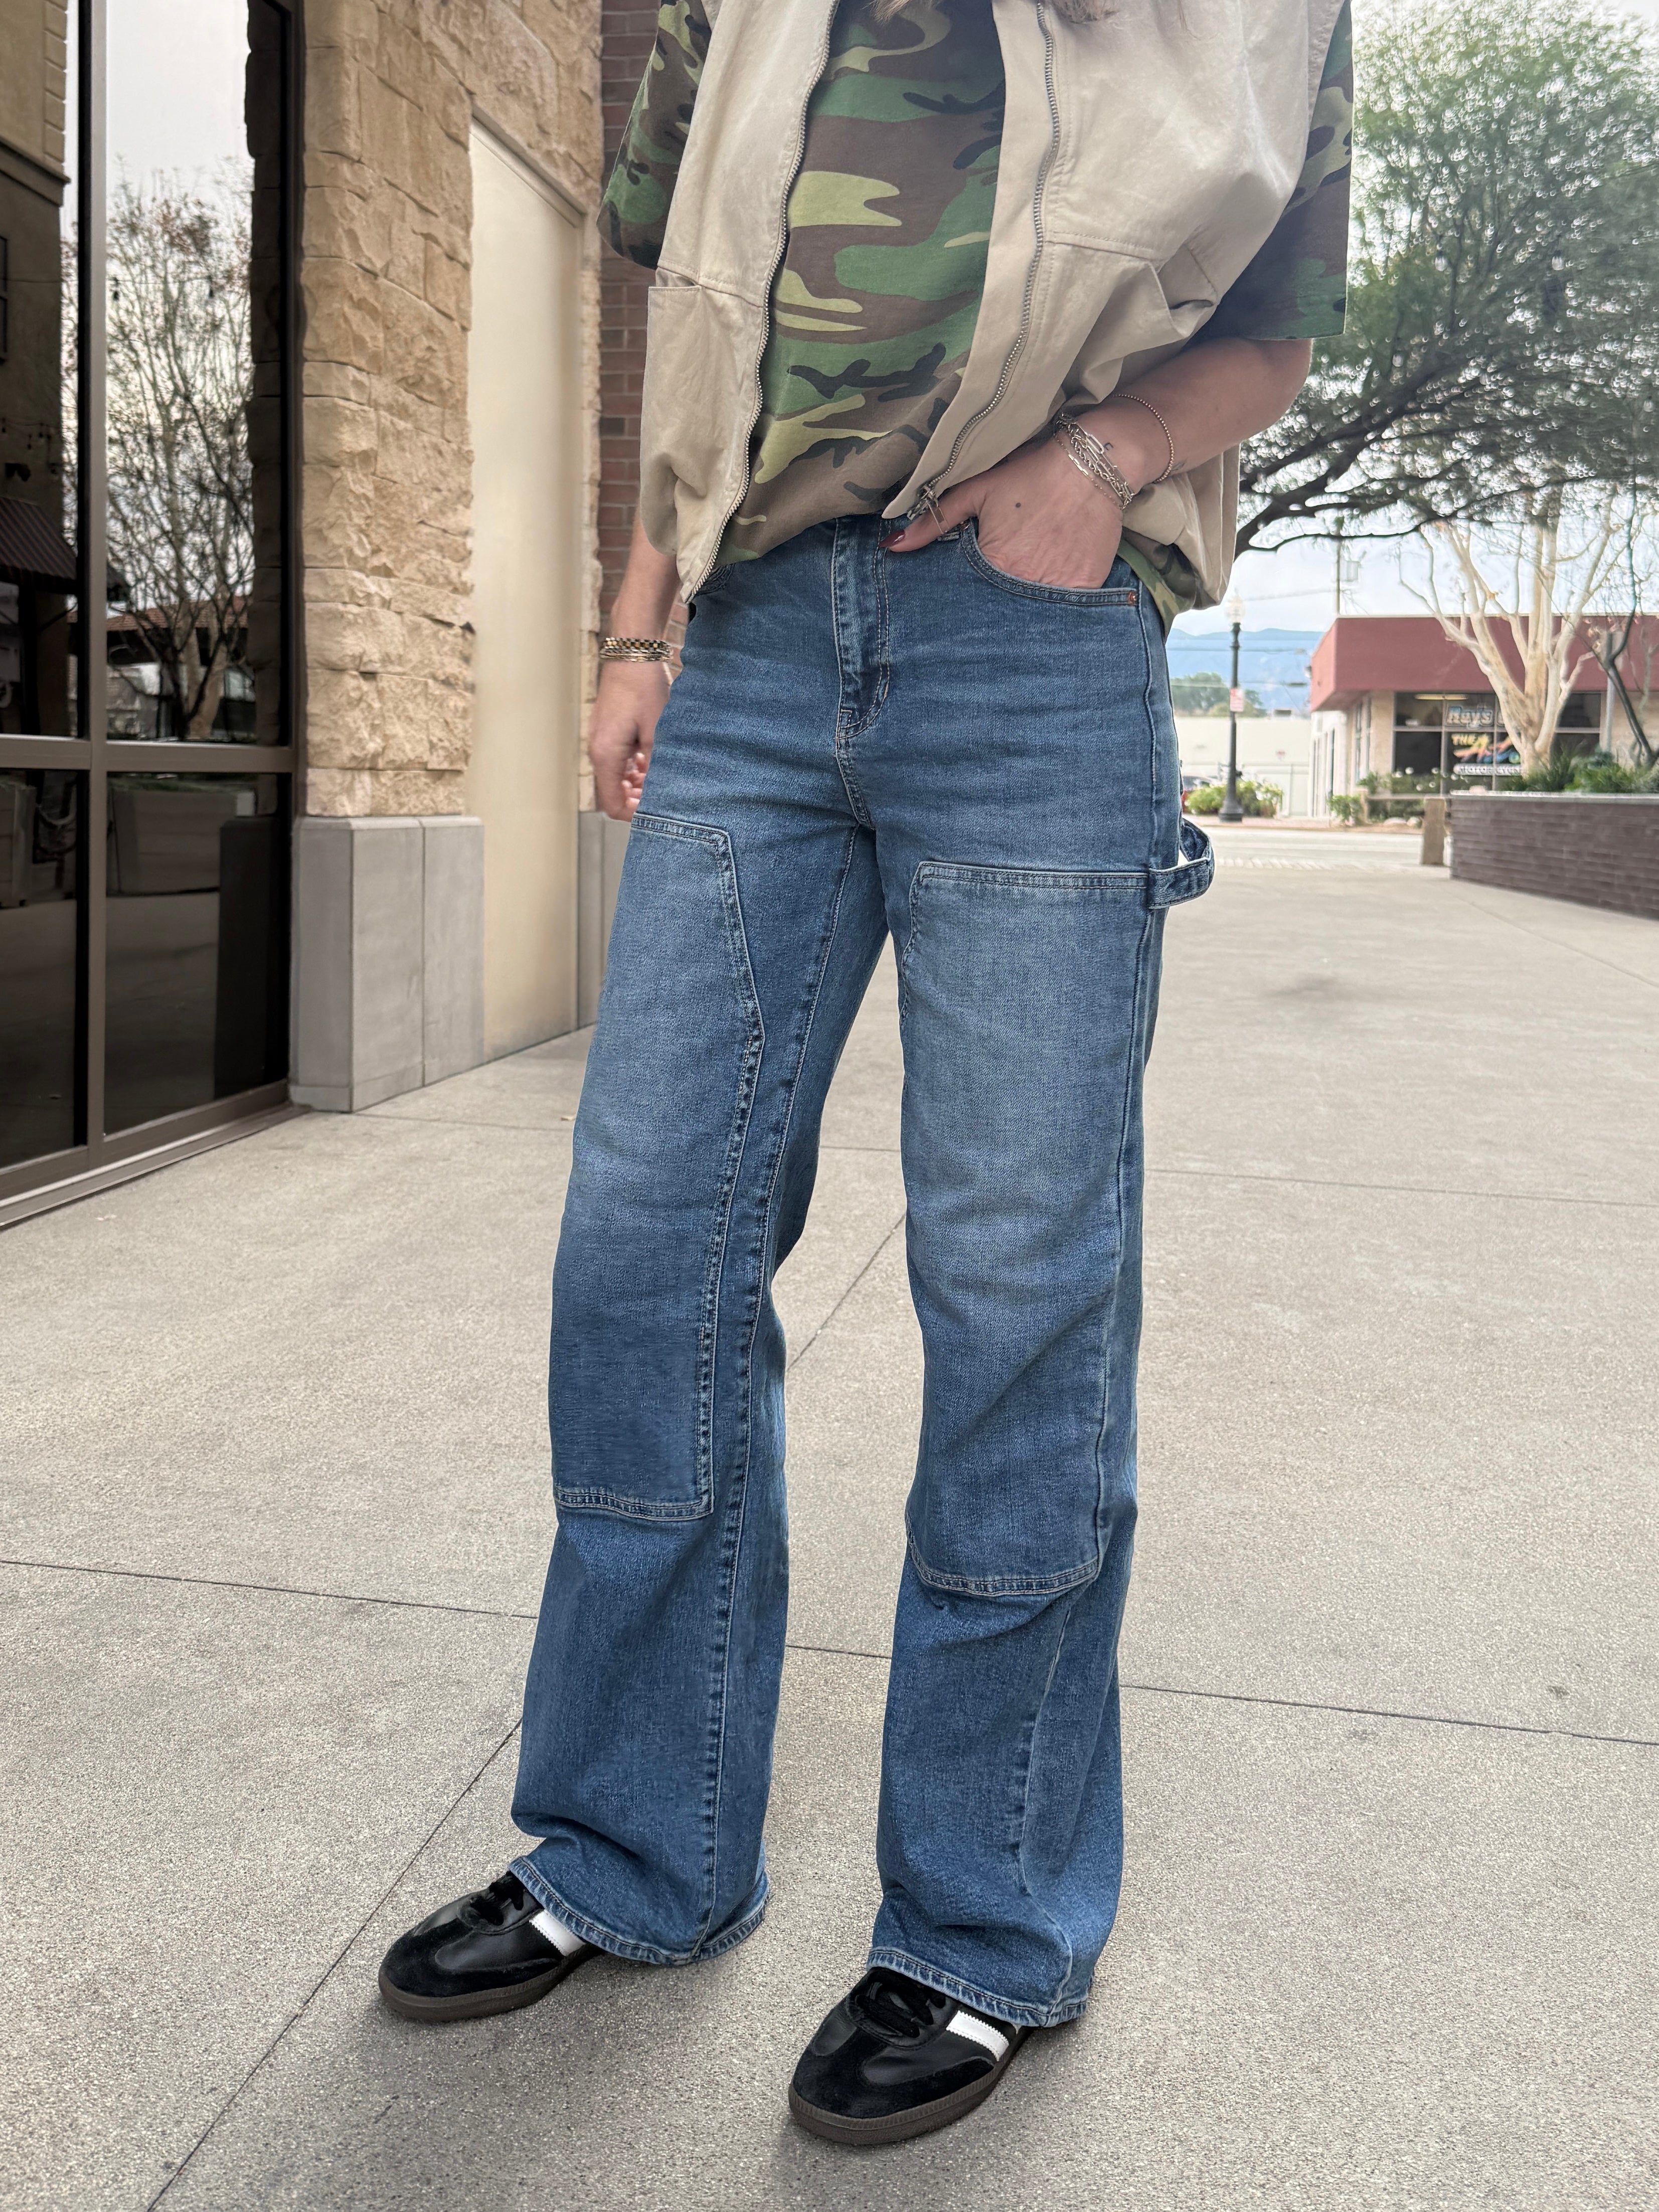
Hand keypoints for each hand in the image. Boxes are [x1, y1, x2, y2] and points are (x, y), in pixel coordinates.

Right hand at [590, 659, 669, 820]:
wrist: (632, 654)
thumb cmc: (644, 689)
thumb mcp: (657, 732)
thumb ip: (656, 767)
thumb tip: (660, 794)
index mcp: (606, 756)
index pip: (613, 804)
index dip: (635, 815)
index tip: (658, 810)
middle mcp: (597, 751)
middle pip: (615, 793)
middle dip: (639, 798)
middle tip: (666, 791)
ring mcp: (601, 741)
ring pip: (618, 777)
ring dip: (639, 782)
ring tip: (663, 772)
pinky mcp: (608, 732)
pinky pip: (619, 761)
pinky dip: (635, 766)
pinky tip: (654, 757)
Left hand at [884, 430, 1131, 588]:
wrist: (1092, 463)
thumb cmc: (1031, 473)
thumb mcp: (977, 490)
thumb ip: (935, 520)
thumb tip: (891, 545)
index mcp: (993, 564)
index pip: (971, 597)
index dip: (970, 595)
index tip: (973, 590)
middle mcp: (1023, 583)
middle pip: (1002, 609)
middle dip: (995, 606)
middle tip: (1001, 588)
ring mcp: (1056, 589)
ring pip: (1032, 613)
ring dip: (1026, 608)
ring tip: (1028, 582)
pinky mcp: (1085, 588)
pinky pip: (1066, 609)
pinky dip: (1057, 604)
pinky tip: (1052, 584)